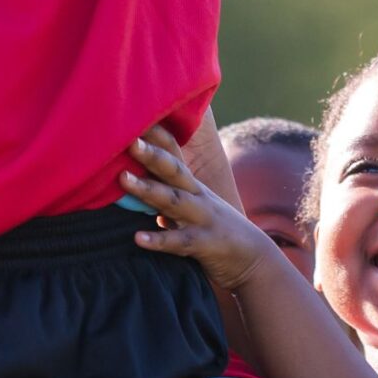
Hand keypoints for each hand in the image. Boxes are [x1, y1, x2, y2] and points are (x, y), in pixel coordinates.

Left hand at [122, 127, 277, 293]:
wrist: (254, 259)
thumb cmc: (214, 231)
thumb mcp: (191, 208)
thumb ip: (164, 196)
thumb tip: (129, 185)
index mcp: (192, 186)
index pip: (174, 154)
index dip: (156, 136)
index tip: (133, 118)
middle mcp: (198, 196)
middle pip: (174, 170)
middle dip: (151, 154)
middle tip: (129, 139)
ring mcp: (203, 218)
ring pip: (173, 201)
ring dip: (148, 189)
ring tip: (123, 179)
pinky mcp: (205, 244)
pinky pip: (180, 242)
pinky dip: (159, 240)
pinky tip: (138, 238)